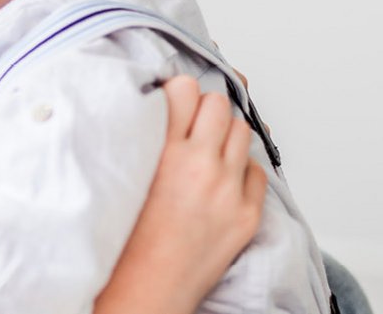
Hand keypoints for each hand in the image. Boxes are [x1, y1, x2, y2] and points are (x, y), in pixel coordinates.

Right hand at [93, 75, 267, 313]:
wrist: (144, 292)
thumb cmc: (124, 243)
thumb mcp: (124, 176)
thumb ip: (146, 140)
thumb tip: (163, 106)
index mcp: (162, 153)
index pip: (184, 89)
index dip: (178, 94)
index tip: (173, 103)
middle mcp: (199, 166)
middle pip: (218, 105)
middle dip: (204, 112)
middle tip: (191, 128)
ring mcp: (227, 190)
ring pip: (241, 132)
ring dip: (225, 137)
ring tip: (207, 154)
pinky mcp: (246, 215)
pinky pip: (258, 171)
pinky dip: (242, 170)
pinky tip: (221, 182)